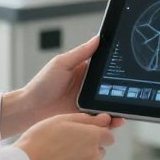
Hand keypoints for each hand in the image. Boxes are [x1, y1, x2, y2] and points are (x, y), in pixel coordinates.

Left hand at [2, 36, 120, 136]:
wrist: (29, 109)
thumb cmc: (41, 84)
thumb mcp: (61, 64)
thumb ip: (81, 53)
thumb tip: (98, 38)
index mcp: (85, 71)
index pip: (106, 68)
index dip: (118, 69)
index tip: (129, 71)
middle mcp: (89, 87)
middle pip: (112, 89)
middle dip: (122, 93)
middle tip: (129, 97)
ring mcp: (87, 103)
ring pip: (109, 106)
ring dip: (117, 110)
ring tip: (122, 114)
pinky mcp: (84, 118)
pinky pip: (100, 120)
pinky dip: (108, 122)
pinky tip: (112, 122)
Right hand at [13, 113, 115, 159]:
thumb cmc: (41, 139)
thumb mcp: (64, 119)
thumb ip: (88, 119)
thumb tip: (105, 119)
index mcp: (93, 136)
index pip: (109, 134)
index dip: (99, 131)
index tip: (87, 130)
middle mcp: (94, 153)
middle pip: (100, 147)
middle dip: (91, 143)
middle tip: (70, 139)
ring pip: (92, 158)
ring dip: (83, 154)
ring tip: (62, 150)